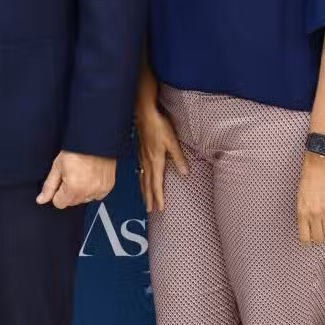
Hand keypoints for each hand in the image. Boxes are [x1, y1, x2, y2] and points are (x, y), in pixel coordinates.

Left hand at [37, 151, 114, 208]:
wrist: (95, 140)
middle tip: (71, 175)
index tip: (61, 181)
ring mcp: (99, 190)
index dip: (57, 192)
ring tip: (81, 175)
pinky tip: (90, 177)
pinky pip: (96, 195)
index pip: (59, 203)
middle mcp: (88, 191)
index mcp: (73, 187)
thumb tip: (41, 199)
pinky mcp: (107, 187)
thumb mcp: (58, 166)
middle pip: (71, 202)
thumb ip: (49, 186)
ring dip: (81, 191)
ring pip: (84, 199)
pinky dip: (92, 189)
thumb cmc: (77, 149)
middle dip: (68, 192)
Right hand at [136, 100, 187, 214]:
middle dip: (149, 198)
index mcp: (155, 161)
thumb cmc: (159, 126)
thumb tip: (185, 173)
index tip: (160, 209)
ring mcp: (142, 157)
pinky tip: (141, 179)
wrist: (144, 114)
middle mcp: (147, 162)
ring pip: (142, 178)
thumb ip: (178, 158)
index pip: (157, 184)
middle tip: (150, 210)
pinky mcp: (140, 152)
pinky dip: (140, 179)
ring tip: (145, 200)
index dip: (158, 197)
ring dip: (143, 191)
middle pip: (147, 184)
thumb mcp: (172, 141)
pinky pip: (139, 170)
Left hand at [296, 154, 324, 243]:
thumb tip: (309, 226)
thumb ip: (304, 212)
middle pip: (319, 237)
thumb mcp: (300, 197)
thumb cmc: (308, 179)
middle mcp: (315, 214)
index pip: (305, 236)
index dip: (307, 242)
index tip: (308, 242)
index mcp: (302, 211)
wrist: (320, 165)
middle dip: (319, 239)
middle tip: (320, 237)